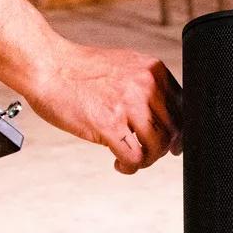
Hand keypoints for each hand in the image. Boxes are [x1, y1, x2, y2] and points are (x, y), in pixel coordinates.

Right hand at [23, 39, 182, 173]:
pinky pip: (135, 158)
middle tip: (147, 153)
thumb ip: (146, 85)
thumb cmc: (80, 69)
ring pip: (157, 147)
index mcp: (152, 70)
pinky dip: (130, 167)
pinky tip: (119, 164)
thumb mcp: (124, 66)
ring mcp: (129, 106)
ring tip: (130, 159)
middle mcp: (146, 86)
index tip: (171, 143)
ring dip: (146, 160)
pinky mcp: (110, 125)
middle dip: (162, 148)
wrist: (48, 66)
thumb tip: (162, 114)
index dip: (178, 130)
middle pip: (174, 130)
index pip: (184, 107)